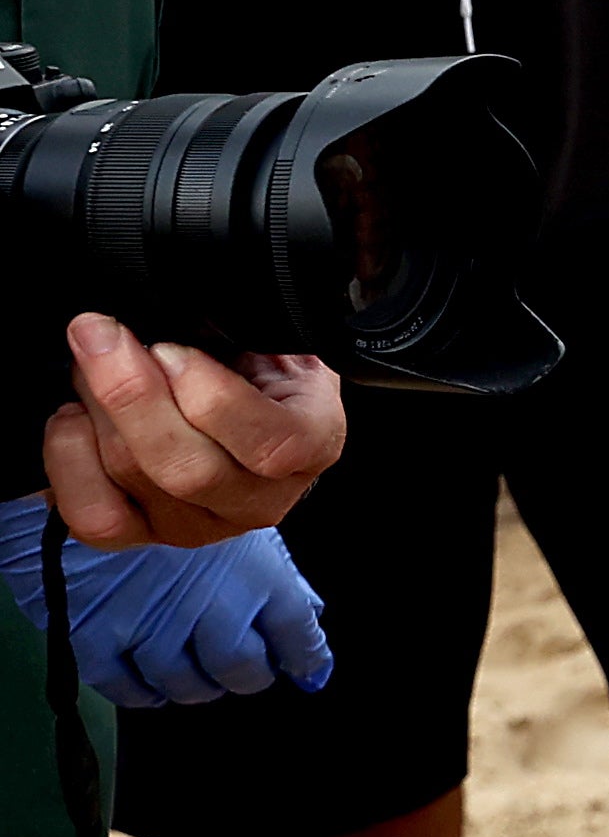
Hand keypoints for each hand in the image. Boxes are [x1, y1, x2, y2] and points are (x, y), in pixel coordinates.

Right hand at [0, 500, 329, 705]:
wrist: (86, 466)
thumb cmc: (166, 483)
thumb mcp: (232, 517)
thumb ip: (271, 571)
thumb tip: (308, 614)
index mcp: (257, 577)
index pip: (296, 638)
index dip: (303, 659)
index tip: (306, 669)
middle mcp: (213, 608)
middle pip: (241, 670)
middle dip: (245, 675)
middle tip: (240, 670)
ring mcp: (154, 624)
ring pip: (186, 684)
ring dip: (194, 684)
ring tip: (195, 675)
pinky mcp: (96, 634)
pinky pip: (125, 686)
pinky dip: (141, 691)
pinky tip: (149, 683)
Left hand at [40, 317, 339, 547]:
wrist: (231, 401)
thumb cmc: (248, 363)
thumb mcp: (267, 333)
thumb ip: (238, 324)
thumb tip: (173, 302)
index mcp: (312, 444)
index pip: (271, 446)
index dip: (209, 396)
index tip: (169, 347)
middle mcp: (260, 500)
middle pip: (188, 470)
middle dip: (129, 392)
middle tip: (99, 333)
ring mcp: (199, 526)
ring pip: (135, 478)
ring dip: (97, 408)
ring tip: (91, 364)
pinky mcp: (141, 534)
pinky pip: (93, 513)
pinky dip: (68, 456)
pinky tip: (78, 419)